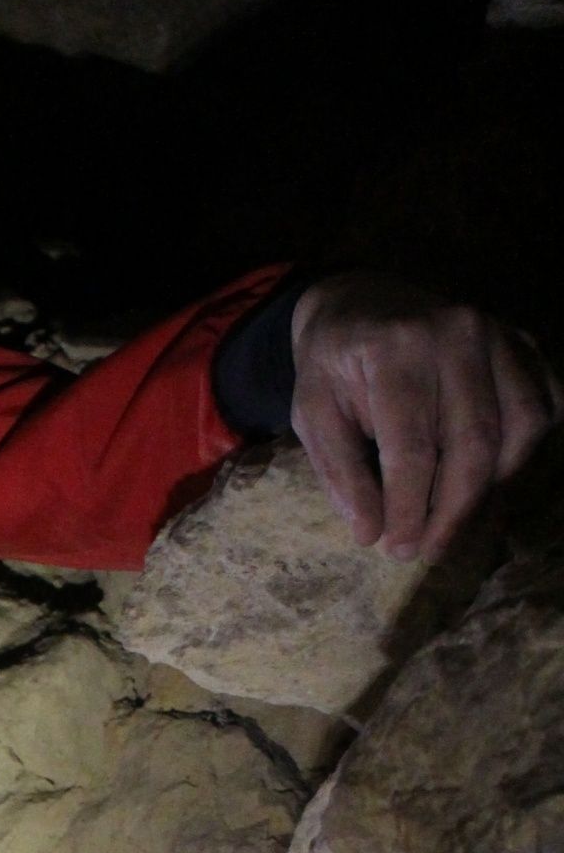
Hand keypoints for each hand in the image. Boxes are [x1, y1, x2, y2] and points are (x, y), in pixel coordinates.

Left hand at [290, 271, 561, 560]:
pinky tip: (489, 480)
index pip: (413, 445)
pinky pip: (544, 406)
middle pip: (474, 443)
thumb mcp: (312, 413)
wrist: (360, 302)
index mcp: (394, 348)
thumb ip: (339, 470)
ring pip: (520, 429)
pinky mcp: (524, 343)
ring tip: (455, 521)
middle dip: (452, 509)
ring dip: (492, 487)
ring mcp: (498, 334)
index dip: (409, 506)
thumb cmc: (333, 365)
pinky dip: (524, 451)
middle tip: (428, 549)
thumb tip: (369, 532)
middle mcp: (456, 334)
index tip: (398, 548)